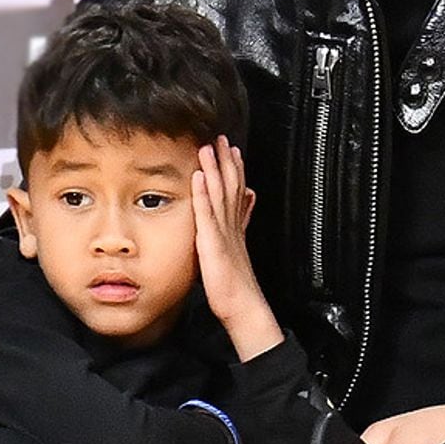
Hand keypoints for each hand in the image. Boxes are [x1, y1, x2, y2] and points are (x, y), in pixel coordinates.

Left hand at [192, 138, 282, 358]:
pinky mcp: (213, 242)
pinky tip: (200, 176)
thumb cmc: (234, 285)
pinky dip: (204, 193)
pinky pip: (207, 213)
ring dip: (214, 169)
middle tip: (221, 137)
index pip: (236, 190)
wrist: (243, 306)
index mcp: (235, 227)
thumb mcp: (235, 251)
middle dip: (226, 160)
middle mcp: (231, 225)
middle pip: (230, 185)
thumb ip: (238, 228)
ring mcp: (223, 232)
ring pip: (219, 194)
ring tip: (208, 147)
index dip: (234, 168)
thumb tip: (244, 210)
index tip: (232, 148)